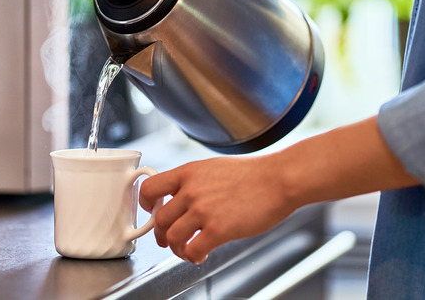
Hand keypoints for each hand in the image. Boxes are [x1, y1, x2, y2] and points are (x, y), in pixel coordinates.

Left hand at [139, 155, 295, 263]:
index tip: (152, 211)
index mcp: (189, 172)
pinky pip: (192, 250)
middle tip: (168, 240)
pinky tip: (201, 255)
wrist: (278, 179)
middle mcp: (191, 190)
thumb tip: (181, 196)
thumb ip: (194, 181)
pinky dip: (192, 257)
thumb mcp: (214, 167)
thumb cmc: (254, 174)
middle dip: (161, 234)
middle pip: (159, 219)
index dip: (146, 204)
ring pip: (171, 237)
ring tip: (187, 250)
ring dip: (176, 249)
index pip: (149, 187)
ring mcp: (203, 210)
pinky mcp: (218, 229)